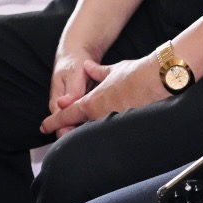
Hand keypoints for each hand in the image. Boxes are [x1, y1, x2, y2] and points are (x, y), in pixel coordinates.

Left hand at [40, 52, 166, 135]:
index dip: (54, 121)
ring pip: (96, 132)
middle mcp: (100, 116)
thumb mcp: (113, 70)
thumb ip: (98, 72)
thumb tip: (89, 67)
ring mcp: (114, 124)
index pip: (67, 115)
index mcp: (92, 102)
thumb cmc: (136, 73)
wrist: (158, 79)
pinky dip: (109, 133)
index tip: (44, 127)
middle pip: (80, 129)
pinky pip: (114, 133)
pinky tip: (112, 135)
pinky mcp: (129, 128)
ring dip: (91, 132)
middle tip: (66, 132)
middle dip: (73, 130)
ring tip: (88, 135)